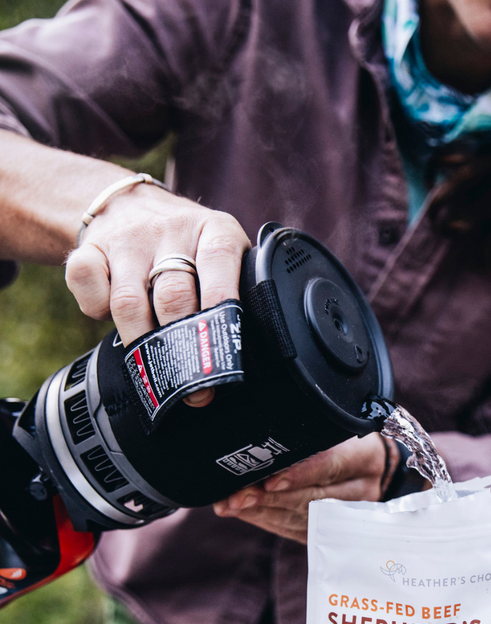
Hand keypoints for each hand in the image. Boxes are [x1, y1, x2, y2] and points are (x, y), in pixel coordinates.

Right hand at [64, 181, 249, 406]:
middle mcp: (172, 230)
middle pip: (174, 296)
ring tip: (153, 368)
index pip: (219, 265)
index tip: (219, 351)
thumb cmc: (186, 245)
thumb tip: (237, 355)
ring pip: (129, 302)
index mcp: (214, 231)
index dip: (219, 308)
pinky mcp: (90, 246)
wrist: (128, 203)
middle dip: (181, 347)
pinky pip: (87, 286)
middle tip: (191, 386)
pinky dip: (94, 310)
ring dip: (141, 341)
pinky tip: (108, 316)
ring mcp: (128, 238)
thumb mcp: (219, 252)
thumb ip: (232, 290)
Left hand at [213, 434, 396, 543]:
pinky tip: (245, 513)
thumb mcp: (334, 428)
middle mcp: (362, 490)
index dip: (300, 475)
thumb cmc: (344, 439)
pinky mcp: (333, 531)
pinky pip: (297, 530)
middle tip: (236, 497)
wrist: (370, 464)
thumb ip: (307, 435)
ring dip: (262, 512)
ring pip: (302, 518)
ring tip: (231, 505)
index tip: (268, 480)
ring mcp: (350, 515)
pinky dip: (268, 521)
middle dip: (270, 499)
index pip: (331, 466)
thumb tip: (261, 440)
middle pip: (313, 499)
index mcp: (365, 457)